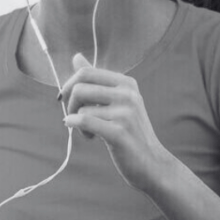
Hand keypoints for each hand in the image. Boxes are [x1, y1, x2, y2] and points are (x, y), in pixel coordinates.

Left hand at [58, 53, 174, 191]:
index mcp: (126, 83)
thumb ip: (96, 80)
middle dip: (69, 104)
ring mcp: (126, 113)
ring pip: (81, 108)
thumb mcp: (117, 102)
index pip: (86, 72)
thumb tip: (76, 56)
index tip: (68, 101)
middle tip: (75, 117)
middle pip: (79, 87)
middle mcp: (128, 94)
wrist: (152, 163)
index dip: (69, 86)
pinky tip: (86, 135)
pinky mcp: (120, 132)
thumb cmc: (130, 132)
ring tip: (89, 133)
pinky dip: (76, 126)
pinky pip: (85, 121)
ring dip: (77, 122)